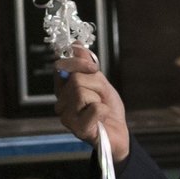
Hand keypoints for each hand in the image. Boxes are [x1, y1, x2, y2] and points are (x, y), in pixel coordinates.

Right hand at [54, 43, 129, 161]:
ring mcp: (67, 118)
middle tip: (102, 97)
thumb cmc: (107, 110)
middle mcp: (62, 104)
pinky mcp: (78, 130)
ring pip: (82, 93)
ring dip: (99, 98)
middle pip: (75, 80)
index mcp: (64, 90)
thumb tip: (76, 45)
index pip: (61, 67)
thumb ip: (87, 66)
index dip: (79, 63)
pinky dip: (104, 110)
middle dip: (96, 85)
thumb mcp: (100, 83)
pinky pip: (94, 108)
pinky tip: (102, 118)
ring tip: (101, 108)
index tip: (94, 68)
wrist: (118, 133)